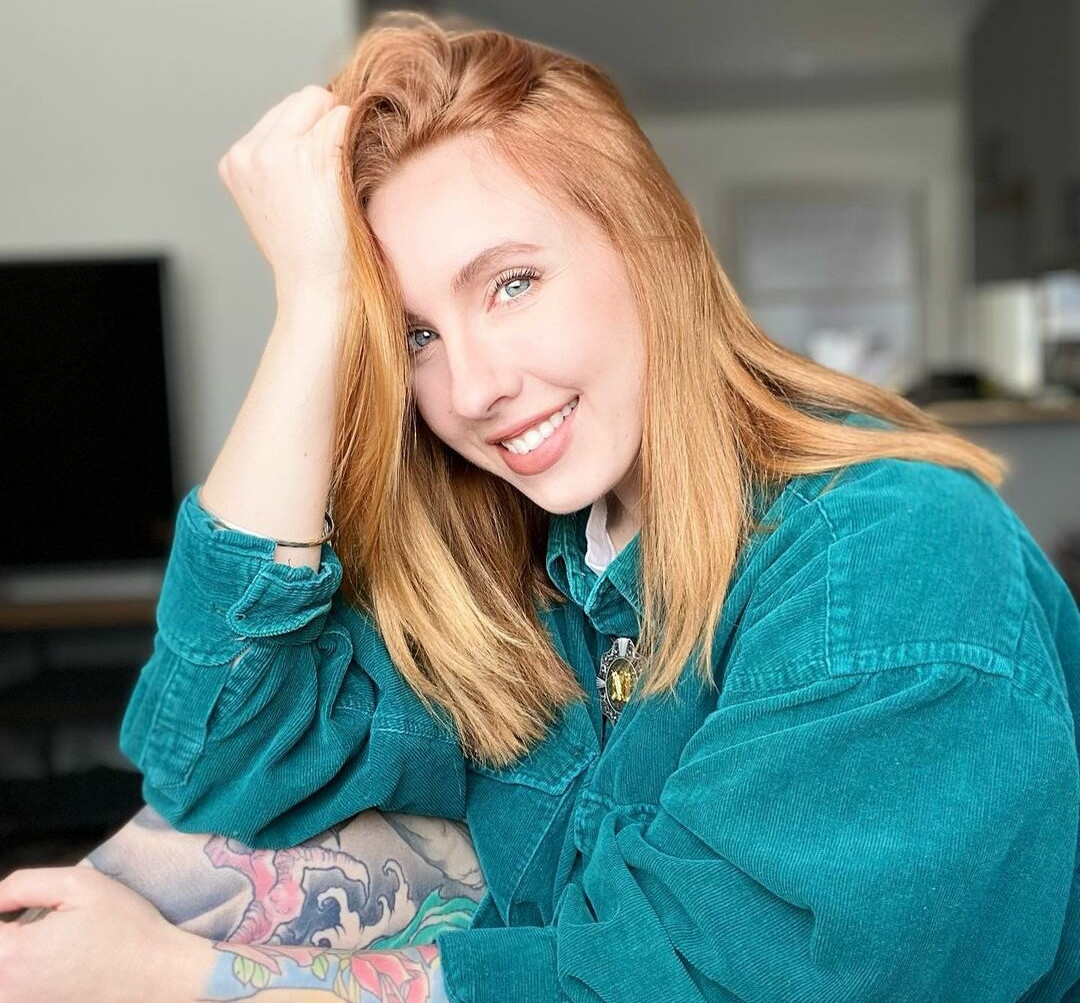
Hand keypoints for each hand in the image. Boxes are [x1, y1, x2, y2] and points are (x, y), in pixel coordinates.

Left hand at [0, 865, 208, 1002]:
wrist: (157, 975)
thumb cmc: (125, 928)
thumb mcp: (80, 885)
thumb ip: (23, 884)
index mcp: (12, 954)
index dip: (4, 907)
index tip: (22, 904)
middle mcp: (6, 991)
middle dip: (11, 929)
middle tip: (42, 917)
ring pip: (4, 969)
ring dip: (16, 950)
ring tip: (53, 940)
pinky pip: (15, 988)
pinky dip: (24, 973)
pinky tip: (53, 960)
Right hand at [218, 84, 352, 300]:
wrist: (316, 289)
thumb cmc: (308, 256)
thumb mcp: (274, 204)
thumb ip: (279, 164)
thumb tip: (317, 127)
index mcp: (236, 161)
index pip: (285, 113)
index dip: (313, 134)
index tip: (322, 172)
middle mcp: (251, 151)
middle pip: (306, 99)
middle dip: (327, 126)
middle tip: (337, 177)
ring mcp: (278, 151)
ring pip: (327, 105)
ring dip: (343, 136)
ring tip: (341, 184)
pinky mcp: (311, 156)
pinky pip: (346, 120)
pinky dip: (358, 143)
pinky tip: (352, 182)